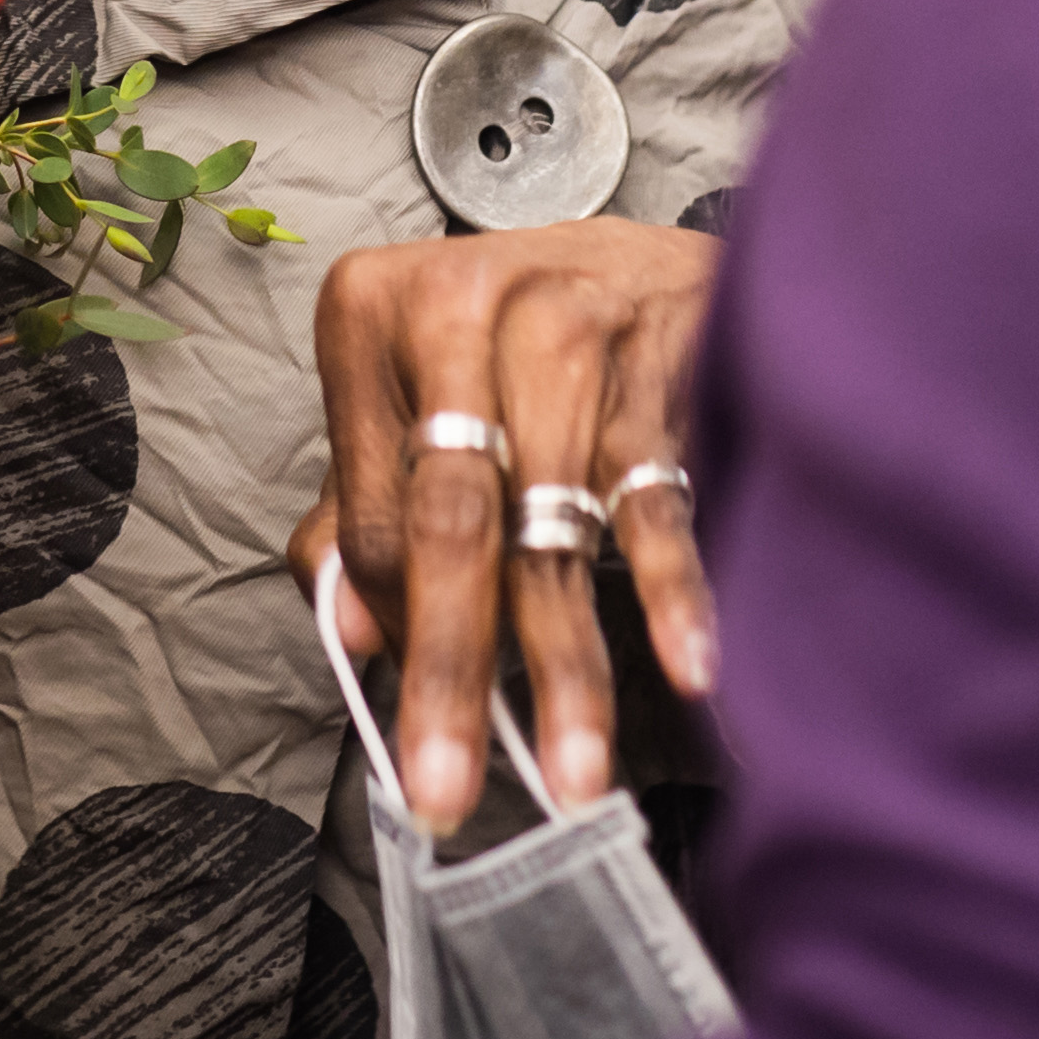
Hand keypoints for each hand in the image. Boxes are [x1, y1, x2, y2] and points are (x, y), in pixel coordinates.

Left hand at [286, 217, 723, 836]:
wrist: (636, 252)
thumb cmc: (502, 340)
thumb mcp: (407, 394)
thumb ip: (363, 510)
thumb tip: (351, 635)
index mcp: (370, 313)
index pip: (376, 512)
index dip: (397, 629)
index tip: (416, 736)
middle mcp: (461, 307)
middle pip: (451, 519)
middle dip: (453, 666)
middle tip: (448, 785)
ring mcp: (566, 329)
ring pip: (553, 528)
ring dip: (569, 665)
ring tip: (575, 768)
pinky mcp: (655, 360)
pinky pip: (655, 499)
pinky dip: (672, 590)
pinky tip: (687, 666)